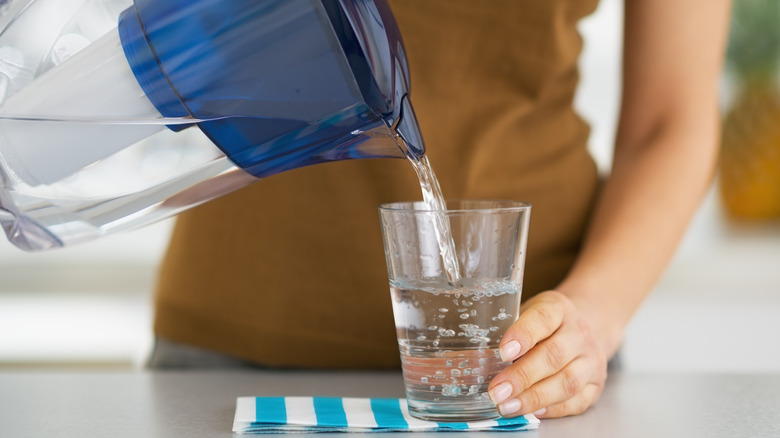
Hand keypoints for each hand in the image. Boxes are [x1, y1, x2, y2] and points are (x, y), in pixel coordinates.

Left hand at [487, 291, 608, 417]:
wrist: (590, 324)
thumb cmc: (546, 322)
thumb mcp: (527, 311)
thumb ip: (505, 328)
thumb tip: (468, 358)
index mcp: (558, 308)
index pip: (542, 318)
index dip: (522, 335)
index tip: (502, 352)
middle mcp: (579, 333)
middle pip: (553, 355)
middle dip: (522, 376)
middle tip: (496, 391)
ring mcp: (591, 360)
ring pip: (566, 382)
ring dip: (534, 397)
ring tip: (507, 407)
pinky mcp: (596, 384)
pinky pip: (577, 401)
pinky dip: (554, 409)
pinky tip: (533, 412)